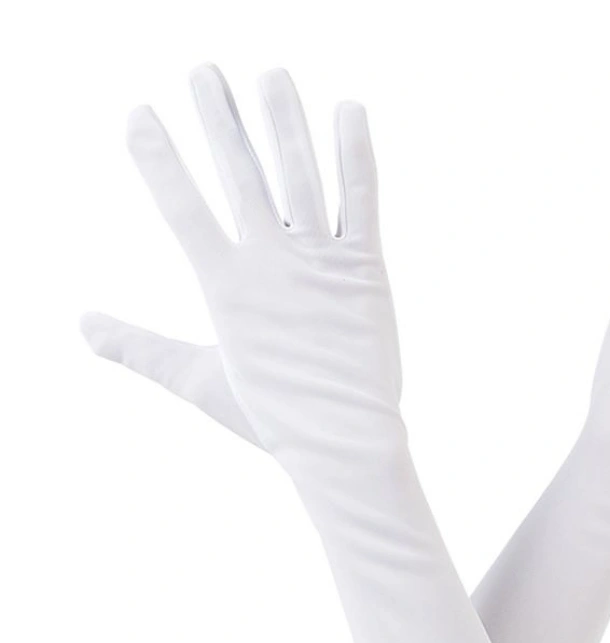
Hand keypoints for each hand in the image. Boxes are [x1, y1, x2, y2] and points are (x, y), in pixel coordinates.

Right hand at [84, 66, 401, 459]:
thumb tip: (81, 325)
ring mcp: (320, 261)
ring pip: (298, 174)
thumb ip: (138, 347)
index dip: (157, 157)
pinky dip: (355, 153)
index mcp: (226, 286)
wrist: (343, 442)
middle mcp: (270, 262)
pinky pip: (362, 198)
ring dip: (282, 119)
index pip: (182, 207)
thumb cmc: (271, 418)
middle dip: (218, 118)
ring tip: (270, 73)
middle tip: (203, 70)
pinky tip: (346, 108)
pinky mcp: (365, 269)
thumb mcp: (196, 380)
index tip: (138, 112)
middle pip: (240, 173)